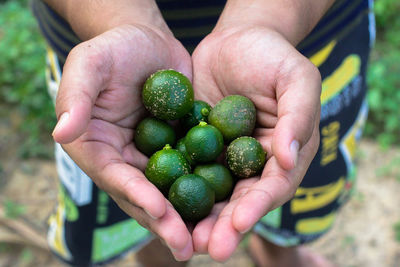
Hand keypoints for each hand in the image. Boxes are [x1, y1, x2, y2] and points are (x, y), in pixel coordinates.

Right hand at [51, 24, 193, 260]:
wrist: (147, 41)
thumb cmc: (114, 48)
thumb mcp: (91, 64)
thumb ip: (76, 97)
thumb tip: (61, 133)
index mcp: (98, 148)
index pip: (116, 177)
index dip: (137, 196)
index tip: (160, 212)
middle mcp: (124, 159)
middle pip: (144, 196)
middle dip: (165, 222)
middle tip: (187, 248)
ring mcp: (152, 156)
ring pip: (170, 191)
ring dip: (188, 217)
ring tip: (208, 240)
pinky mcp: (178, 147)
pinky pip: (192, 170)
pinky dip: (206, 189)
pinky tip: (226, 206)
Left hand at [191, 26, 320, 260]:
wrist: (238, 39)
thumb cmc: (273, 56)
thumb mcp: (296, 78)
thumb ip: (299, 116)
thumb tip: (289, 159)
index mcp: (283, 155)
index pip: (272, 187)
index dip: (257, 207)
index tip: (238, 222)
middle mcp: (253, 164)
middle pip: (240, 201)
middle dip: (224, 227)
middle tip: (207, 249)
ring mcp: (224, 158)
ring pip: (211, 194)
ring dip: (198, 219)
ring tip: (182, 241)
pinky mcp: (198, 147)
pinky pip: (186, 170)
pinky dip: (175, 189)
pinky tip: (159, 205)